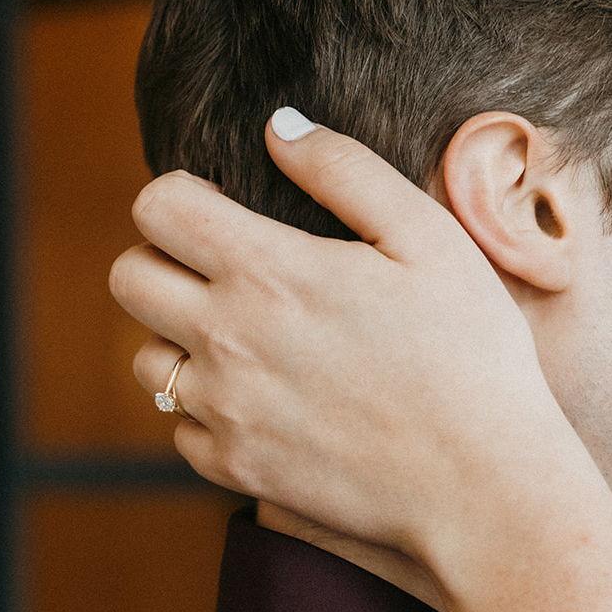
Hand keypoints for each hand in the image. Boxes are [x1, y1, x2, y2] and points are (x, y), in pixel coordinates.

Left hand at [109, 115, 599, 599]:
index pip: (157, 208)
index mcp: (266, 271)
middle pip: (128, 278)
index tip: (222, 209)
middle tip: (223, 271)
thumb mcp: (427, 238)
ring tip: (251, 342)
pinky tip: (270, 403)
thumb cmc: (470, 353)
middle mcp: (225, 339)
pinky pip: (182, 429)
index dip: (181, 197)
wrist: (483, 486)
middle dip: (162, 261)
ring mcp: (223, 410)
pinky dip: (212, 413)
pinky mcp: (233, 468)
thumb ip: (344, 170)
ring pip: (147, 360)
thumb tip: (278, 126)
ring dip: (182, 341)